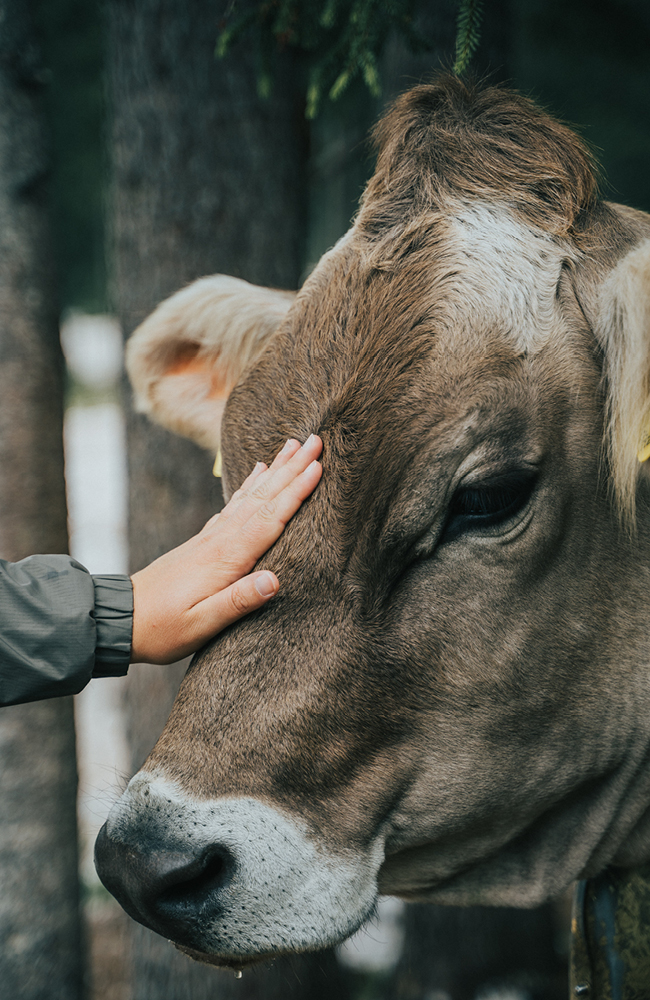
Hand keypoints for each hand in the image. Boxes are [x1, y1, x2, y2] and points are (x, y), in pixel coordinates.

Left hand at [130, 435, 322, 662]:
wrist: (121, 619)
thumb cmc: (162, 628)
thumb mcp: (201, 624)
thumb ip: (238, 602)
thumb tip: (275, 581)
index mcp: (226, 558)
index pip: (269, 518)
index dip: (296, 492)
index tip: (318, 466)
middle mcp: (220, 539)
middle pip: (263, 497)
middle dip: (292, 468)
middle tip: (315, 440)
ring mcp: (210, 537)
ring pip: (250, 495)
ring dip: (275, 469)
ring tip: (292, 445)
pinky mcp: (203, 541)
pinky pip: (234, 504)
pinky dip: (250, 485)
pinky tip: (258, 473)